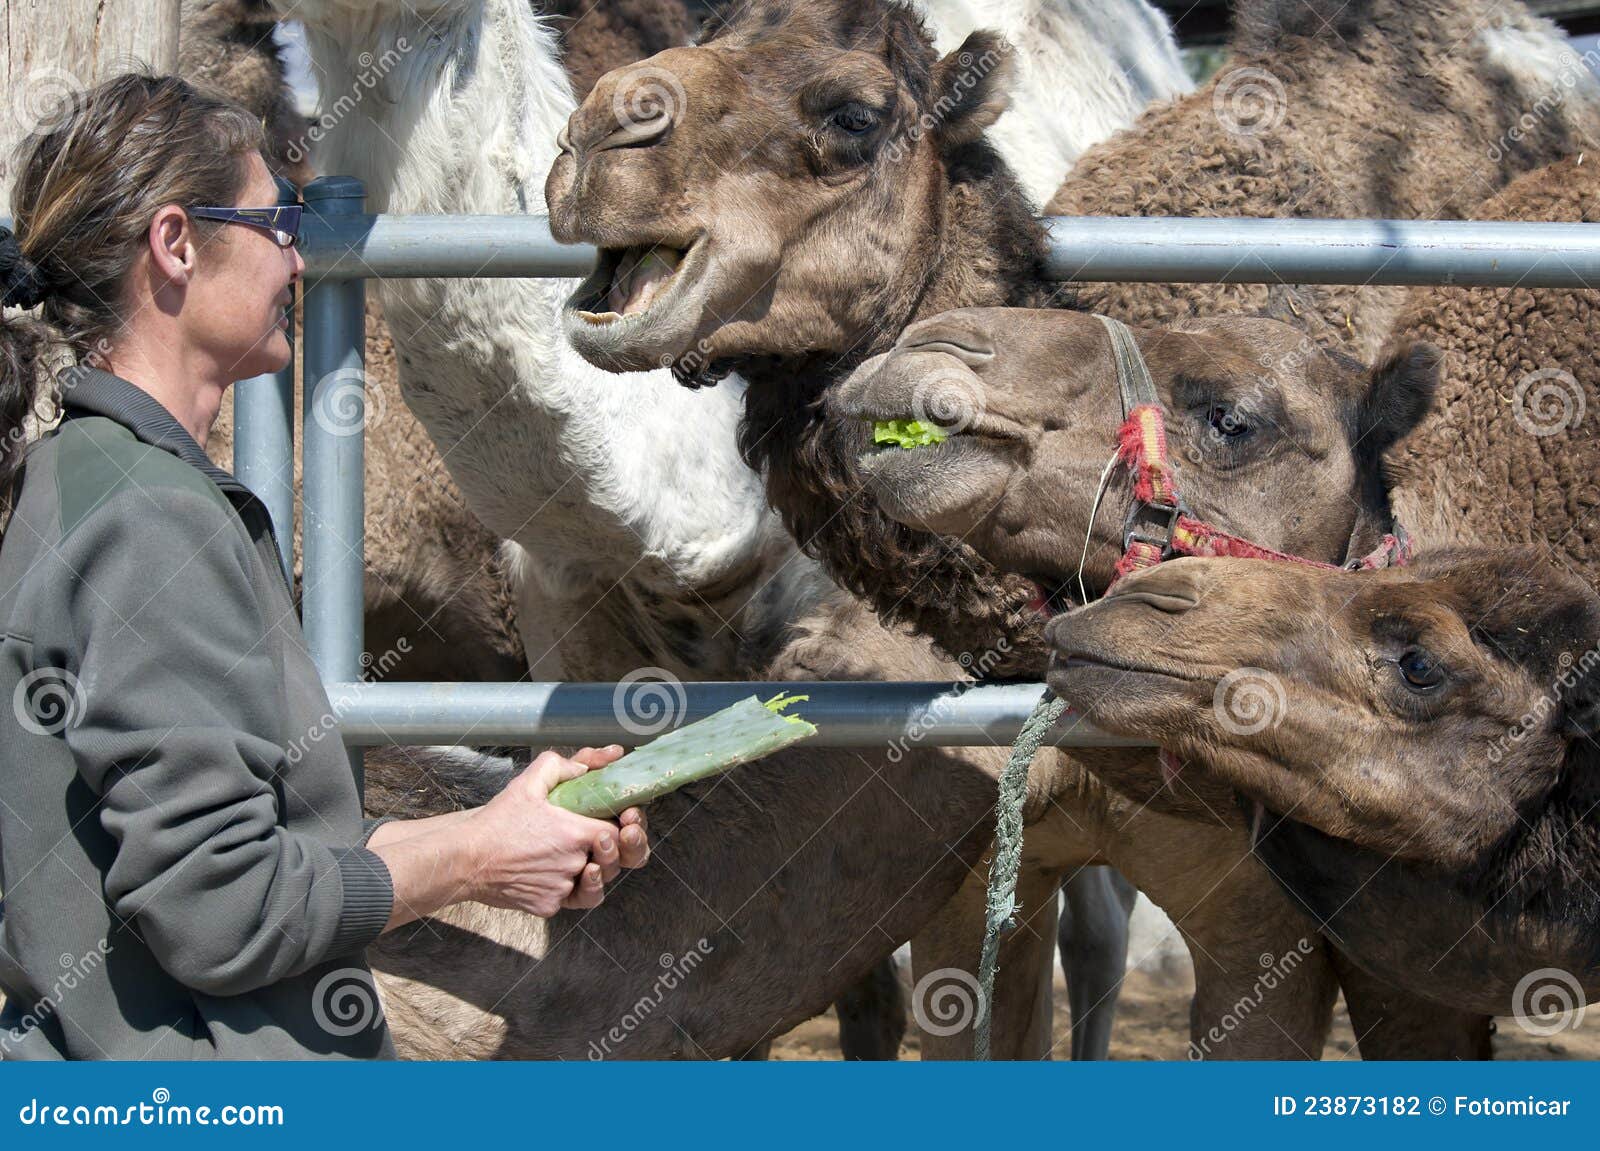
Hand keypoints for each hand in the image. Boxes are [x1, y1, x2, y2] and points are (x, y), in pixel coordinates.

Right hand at [460, 746, 648, 916]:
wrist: (465, 859)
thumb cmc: (496, 822)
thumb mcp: (528, 783)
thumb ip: (561, 767)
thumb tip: (585, 767)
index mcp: (577, 833)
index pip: (620, 833)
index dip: (627, 827)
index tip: (624, 820)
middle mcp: (575, 864)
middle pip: (614, 861)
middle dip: (615, 851)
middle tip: (605, 840)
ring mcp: (562, 888)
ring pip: (596, 885)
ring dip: (595, 872)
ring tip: (584, 859)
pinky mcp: (548, 906)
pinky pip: (571, 899)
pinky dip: (570, 889)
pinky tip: (560, 874)